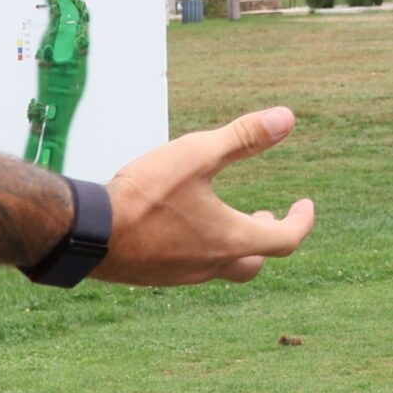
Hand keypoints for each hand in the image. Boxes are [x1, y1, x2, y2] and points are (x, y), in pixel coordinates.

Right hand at [94, 106, 315, 284]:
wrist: (87, 233)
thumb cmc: (145, 195)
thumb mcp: (197, 155)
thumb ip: (243, 138)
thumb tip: (287, 118)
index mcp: (230, 240)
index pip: (285, 240)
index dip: (301, 222)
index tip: (304, 205)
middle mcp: (209, 265)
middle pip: (253, 263)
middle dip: (266, 238)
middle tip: (265, 214)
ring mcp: (180, 274)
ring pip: (220, 265)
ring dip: (232, 241)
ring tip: (222, 213)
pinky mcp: (154, 274)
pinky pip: (190, 266)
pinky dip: (201, 246)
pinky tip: (182, 223)